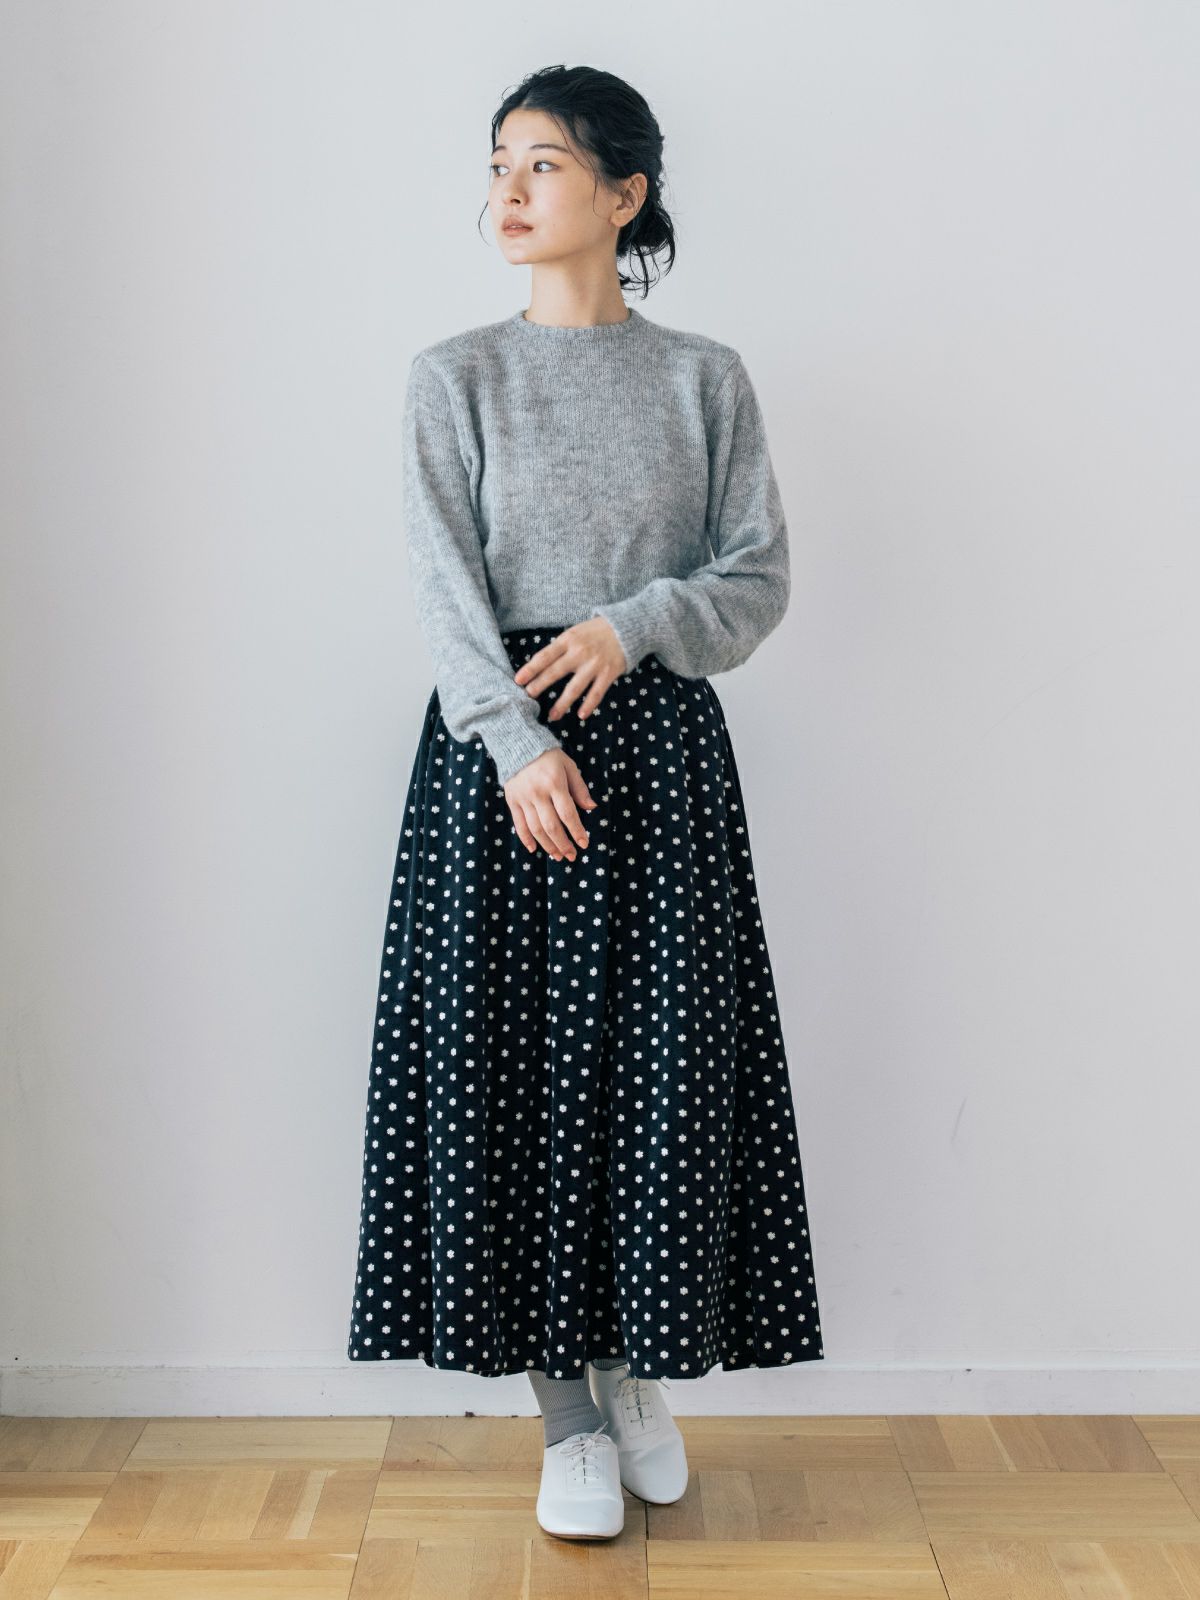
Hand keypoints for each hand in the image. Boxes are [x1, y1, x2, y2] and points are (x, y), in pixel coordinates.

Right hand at [504, 747, 597, 859]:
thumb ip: (579, 788)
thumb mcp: (568, 766)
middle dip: (563, 843)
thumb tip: (591, 808)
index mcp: (555, 783)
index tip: (584, 844)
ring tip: (557, 855)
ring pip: (535, 828)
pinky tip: (534, 849)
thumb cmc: (548, 756)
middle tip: (571, 856)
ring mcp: (523, 798)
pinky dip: (526, 838)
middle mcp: (538, 793)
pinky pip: (519, 824)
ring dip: (547, 845)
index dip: (577, 831)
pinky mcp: (512, 801)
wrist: (518, 744)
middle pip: (551, 825)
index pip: (568, 813)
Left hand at [512, 616, 626, 722]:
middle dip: (540, 685)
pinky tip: (580, 715)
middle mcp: (580, 652)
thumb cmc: (596, 631)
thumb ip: (560, 647)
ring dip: (562, 704)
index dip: (531, 669)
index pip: (545, 656)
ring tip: (552, 716)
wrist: (626, 628)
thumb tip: (540, 665)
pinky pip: (596, 693)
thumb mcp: (575, 632)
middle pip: (556, 672)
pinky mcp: (608, 674)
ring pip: (575, 688)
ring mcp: (594, 664)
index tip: (518, 680)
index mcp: (568, 640)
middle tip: (528, 697)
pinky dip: (589, 705)